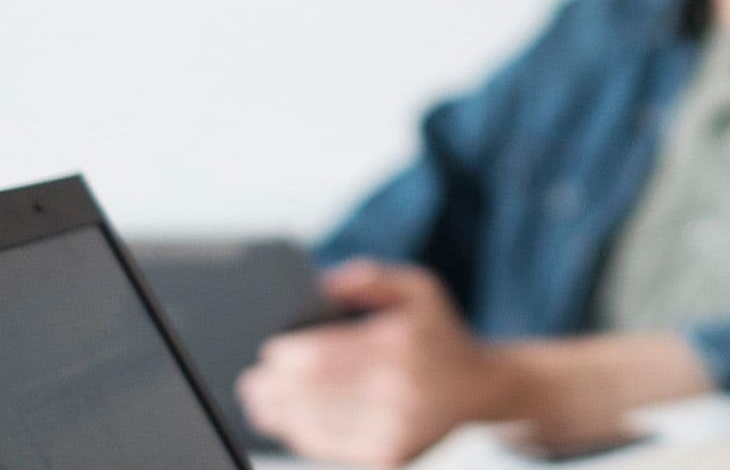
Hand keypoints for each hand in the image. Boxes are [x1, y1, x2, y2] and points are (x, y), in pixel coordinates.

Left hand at [237, 261, 510, 465]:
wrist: (479, 386)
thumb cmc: (439, 333)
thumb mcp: (418, 286)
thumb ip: (370, 277)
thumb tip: (319, 286)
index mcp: (400, 343)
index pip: (323, 355)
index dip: (286, 357)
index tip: (268, 352)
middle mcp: (398, 390)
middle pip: (312, 393)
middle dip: (272, 388)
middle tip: (251, 382)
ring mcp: (394, 428)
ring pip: (316, 425)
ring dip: (278, 415)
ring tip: (258, 404)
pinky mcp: (390, 456)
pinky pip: (332, 448)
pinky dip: (302, 436)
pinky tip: (288, 423)